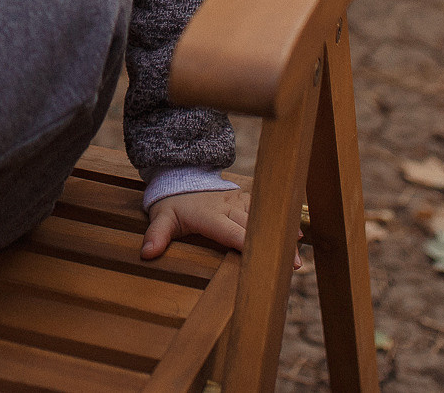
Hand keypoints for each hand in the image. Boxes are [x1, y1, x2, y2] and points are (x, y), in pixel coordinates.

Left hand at [141, 189, 302, 267]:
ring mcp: (238, 201)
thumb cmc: (172, 204)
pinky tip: (296, 235)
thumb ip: (156, 236)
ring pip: (262, 218)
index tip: (259, 259)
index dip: (245, 243)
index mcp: (209, 215)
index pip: (230, 231)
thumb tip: (147, 254)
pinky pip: (264, 209)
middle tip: (289, 267)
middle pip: (252, 227)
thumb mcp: (160, 218)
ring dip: (279, 236)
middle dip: (269, 246)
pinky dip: (280, 221)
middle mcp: (227, 207)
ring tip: (296, 258)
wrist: (181, 177)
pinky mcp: (245, 199)